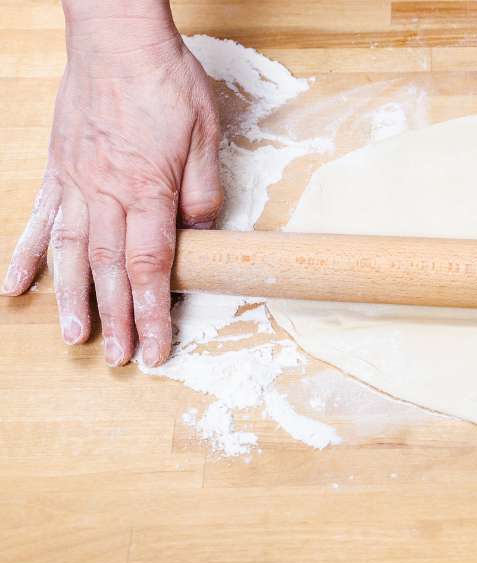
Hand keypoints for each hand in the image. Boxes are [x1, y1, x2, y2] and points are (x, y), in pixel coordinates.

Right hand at [1, 6, 221, 366]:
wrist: (118, 38)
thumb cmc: (167, 82)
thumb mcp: (206, 135)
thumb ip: (202, 191)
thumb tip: (200, 234)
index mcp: (148, 189)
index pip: (151, 266)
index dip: (154, 312)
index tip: (158, 347)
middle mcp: (106, 193)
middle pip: (110, 270)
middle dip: (119, 319)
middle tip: (123, 358)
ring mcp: (76, 183)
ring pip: (71, 253)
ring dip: (72, 299)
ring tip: (75, 337)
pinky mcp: (57, 169)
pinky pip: (39, 219)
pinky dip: (27, 254)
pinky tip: (15, 286)